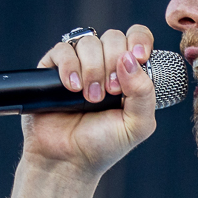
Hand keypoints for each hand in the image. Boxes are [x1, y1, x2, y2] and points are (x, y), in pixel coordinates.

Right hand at [20, 25, 158, 177]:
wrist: (67, 160)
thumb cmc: (104, 144)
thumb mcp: (137, 124)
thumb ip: (144, 92)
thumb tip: (130, 59)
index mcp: (130, 73)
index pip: (137, 38)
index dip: (139, 41)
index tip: (139, 57)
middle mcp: (105, 64)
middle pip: (113, 37)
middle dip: (113, 63)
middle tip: (111, 92)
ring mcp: (79, 65)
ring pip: (89, 42)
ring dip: (93, 70)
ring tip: (90, 98)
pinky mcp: (53, 69)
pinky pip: (63, 50)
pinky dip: (70, 67)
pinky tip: (72, 88)